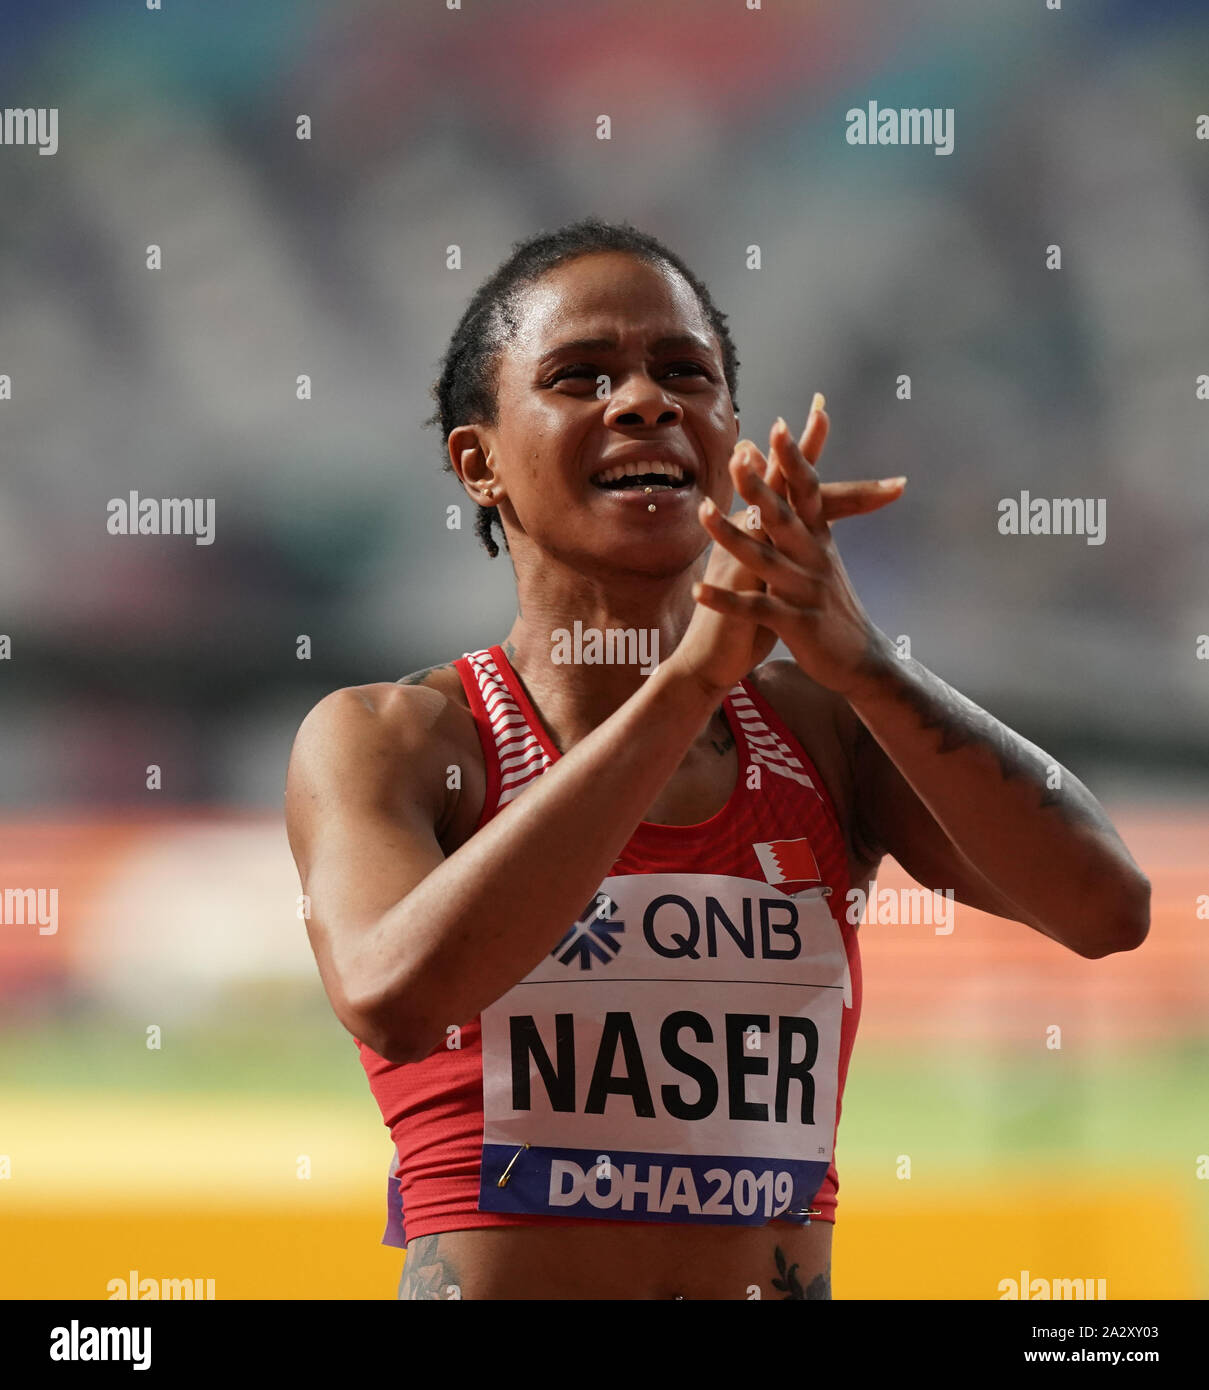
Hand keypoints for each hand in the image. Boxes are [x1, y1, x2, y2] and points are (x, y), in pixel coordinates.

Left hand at [692, 404, 900, 700]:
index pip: (809, 491)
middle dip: (760, 486)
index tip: (780, 425)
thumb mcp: (823, 558)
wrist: (863, 660)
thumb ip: (805, 522)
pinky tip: (698, 590)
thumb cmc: (834, 605)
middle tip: (737, 456)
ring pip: (763, 558)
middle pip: (784, 517)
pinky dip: (725, 600)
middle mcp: (815, 559)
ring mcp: (805, 591)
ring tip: (703, 511)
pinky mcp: (796, 624)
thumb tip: (794, 483)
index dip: (795, 459)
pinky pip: (754, 610)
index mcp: (821, 540)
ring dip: (731, 534)